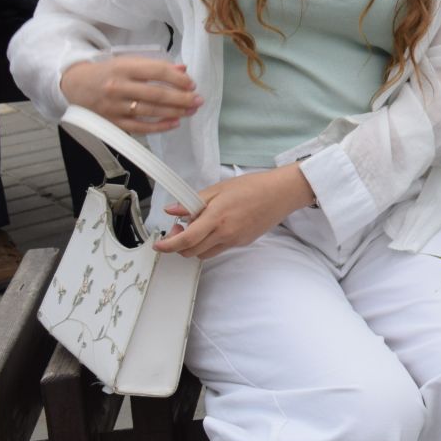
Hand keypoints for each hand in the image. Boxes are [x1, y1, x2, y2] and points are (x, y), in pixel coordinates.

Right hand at [60, 57, 200, 134]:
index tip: (192, 84)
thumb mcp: (128, 62)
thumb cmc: (108, 72)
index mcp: (123, 67)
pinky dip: (159, 126)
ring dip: (175, 112)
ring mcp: (113, 106)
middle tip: (198, 100)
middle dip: (181, 98)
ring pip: (150, 111)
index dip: (178, 79)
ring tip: (191, 110)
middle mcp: (118, 86)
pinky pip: (139, 127)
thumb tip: (183, 70)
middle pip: (156, 94)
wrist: (75, 85)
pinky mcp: (111, 122)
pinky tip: (174, 123)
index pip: (157, 71)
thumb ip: (155, 66)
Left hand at [155, 165, 314, 258]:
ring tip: (198, 228)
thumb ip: (194, 201)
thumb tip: (172, 210)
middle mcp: (225, 233)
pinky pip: (219, 248)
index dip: (168, 245)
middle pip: (191, 251)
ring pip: (204, 254)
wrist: (281, 193)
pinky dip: (210, 243)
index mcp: (217, 217)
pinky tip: (216, 227)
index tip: (159, 245)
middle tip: (180, 228)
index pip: (186, 239)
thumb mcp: (220, 188)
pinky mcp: (243, 242)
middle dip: (179, 245)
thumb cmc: (254, 186)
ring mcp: (235, 240)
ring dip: (194, 246)